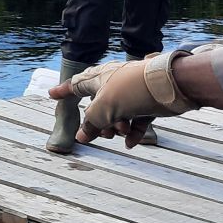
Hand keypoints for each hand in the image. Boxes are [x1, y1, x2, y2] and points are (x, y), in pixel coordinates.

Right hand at [49, 54, 199, 147]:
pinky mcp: (148, 102)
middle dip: (97, 122)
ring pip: (118, 114)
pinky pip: (136, 119)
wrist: (170, 84)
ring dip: (116, 127)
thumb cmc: (130, 91)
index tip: (52, 95)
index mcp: (98, 78)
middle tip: (100, 134)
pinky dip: (133, 131)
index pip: (76, 85)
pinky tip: (131, 143)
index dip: (63, 91)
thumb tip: (82, 137)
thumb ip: (91, 124)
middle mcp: (113, 84)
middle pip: (98, 105)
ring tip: (120, 133)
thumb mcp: (104, 109)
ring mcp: (132, 93)